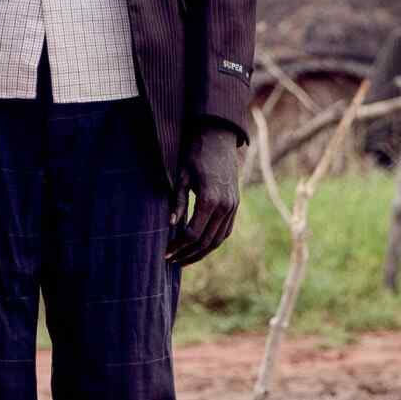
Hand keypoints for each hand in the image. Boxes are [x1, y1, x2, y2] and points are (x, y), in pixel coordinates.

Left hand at [167, 125, 244, 266]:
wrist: (218, 139)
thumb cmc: (194, 156)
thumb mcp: (181, 177)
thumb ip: (177, 202)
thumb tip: (171, 225)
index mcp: (210, 199)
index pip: (193, 233)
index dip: (178, 246)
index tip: (165, 252)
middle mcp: (225, 206)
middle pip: (206, 242)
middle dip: (188, 254)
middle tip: (171, 260)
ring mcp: (233, 206)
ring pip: (218, 240)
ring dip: (201, 252)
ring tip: (183, 259)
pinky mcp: (235, 205)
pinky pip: (226, 231)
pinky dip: (213, 242)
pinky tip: (199, 246)